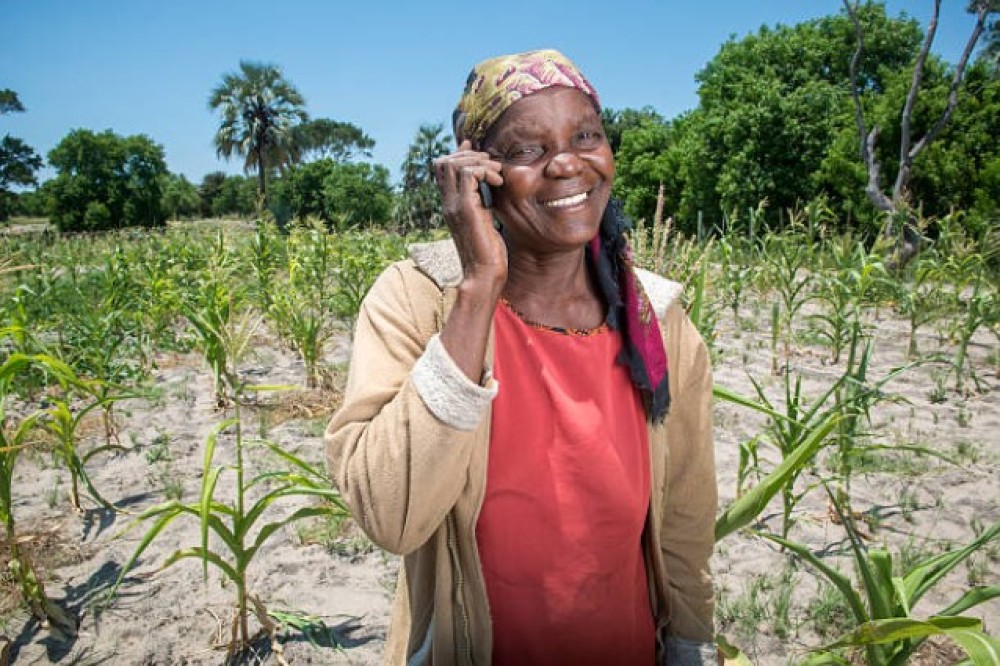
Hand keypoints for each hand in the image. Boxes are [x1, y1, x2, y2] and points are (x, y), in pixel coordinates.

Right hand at [433, 140, 505, 292]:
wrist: (484, 273)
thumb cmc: (489, 250)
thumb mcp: (485, 218)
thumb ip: (482, 199)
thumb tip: (488, 181)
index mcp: (449, 204)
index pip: (442, 167)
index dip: (460, 155)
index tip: (483, 159)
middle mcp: (447, 203)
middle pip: (445, 161)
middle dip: (470, 155)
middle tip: (491, 166)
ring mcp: (454, 205)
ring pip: (455, 164)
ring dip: (480, 162)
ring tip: (497, 174)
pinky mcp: (466, 209)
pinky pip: (469, 174)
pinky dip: (486, 171)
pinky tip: (498, 183)